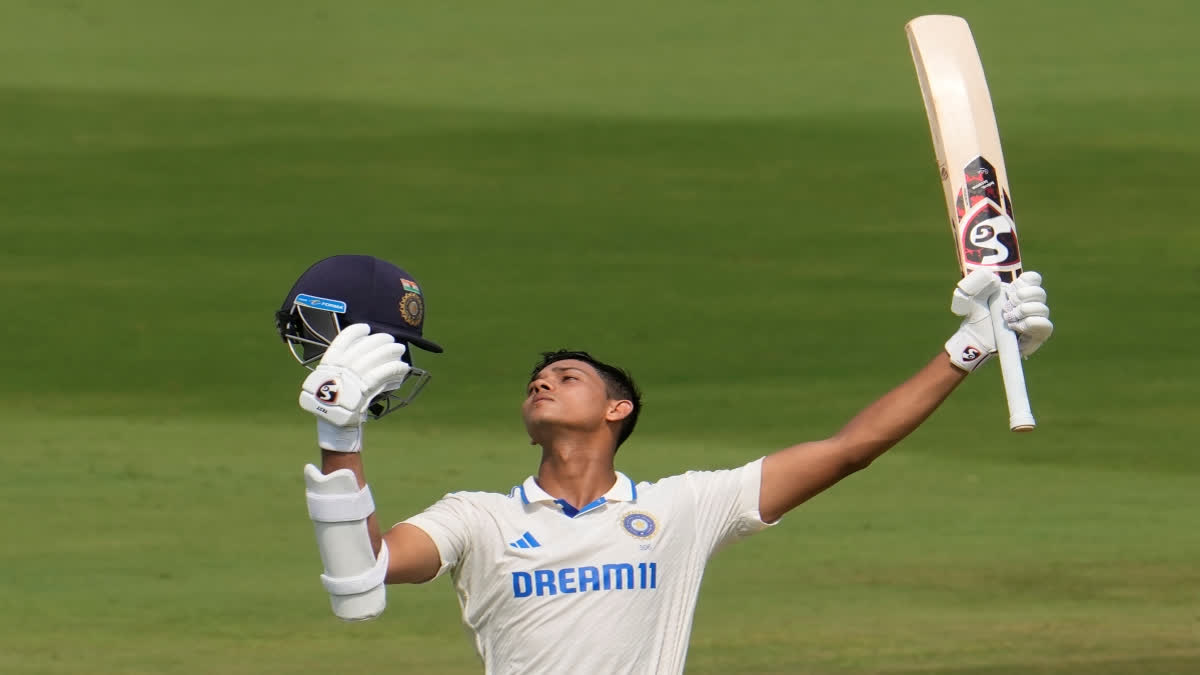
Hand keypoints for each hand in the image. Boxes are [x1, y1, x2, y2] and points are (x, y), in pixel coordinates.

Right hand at [299, 323, 410, 450]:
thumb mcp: (333, 382)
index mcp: (329, 364)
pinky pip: (382, 373)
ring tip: (399, 348)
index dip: (355, 332)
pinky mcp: (363, 389)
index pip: (342, 341)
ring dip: (390, 350)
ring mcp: (351, 378)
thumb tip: (366, 353)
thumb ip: (345, 368)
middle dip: (379, 340)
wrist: (334, 425)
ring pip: (375, 357)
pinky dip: (394, 367)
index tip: (366, 328)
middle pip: (363, 347)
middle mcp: (340, 368)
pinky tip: (403, 366)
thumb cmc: (335, 403)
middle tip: (390, 338)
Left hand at [945, 270, 1052, 371]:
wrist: (974, 337)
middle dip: (1021, 298)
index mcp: (1018, 291)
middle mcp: (1030, 304)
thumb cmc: (975, 316)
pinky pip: (1046, 326)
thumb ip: (980, 279)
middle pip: (1040, 293)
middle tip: (1005, 307)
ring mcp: (1035, 320)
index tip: (1008, 291)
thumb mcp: (972, 294)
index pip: (1033, 279)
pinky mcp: (1037, 336)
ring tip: (1007, 319)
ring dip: (1022, 312)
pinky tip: (1014, 327)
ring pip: (1042, 309)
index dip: (1023, 282)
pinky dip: (1030, 323)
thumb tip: (996, 279)